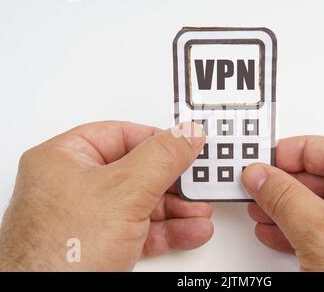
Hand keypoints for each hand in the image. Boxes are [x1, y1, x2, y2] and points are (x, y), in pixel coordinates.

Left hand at [0, 121, 212, 270]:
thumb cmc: (58, 255)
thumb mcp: (123, 192)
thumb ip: (161, 159)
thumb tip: (186, 134)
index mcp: (66, 158)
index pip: (121, 135)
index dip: (158, 140)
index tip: (187, 145)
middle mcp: (75, 186)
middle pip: (137, 171)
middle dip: (174, 182)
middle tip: (198, 182)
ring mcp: (88, 218)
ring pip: (143, 203)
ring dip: (177, 209)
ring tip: (200, 210)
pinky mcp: (101, 244)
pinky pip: (141, 229)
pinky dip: (169, 230)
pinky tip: (190, 230)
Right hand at [242, 136, 323, 270]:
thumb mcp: (322, 234)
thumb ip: (286, 198)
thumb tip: (260, 175)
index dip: (296, 152)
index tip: (266, 157)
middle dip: (286, 184)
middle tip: (258, 183)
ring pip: (323, 206)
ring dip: (286, 208)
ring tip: (260, 208)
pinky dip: (297, 229)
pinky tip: (274, 231)